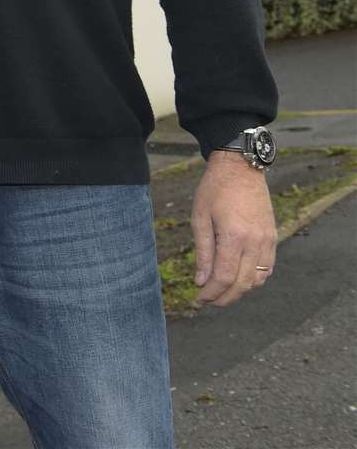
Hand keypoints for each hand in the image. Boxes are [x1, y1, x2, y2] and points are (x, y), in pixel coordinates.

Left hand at [192, 150, 276, 306]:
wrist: (241, 168)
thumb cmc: (214, 189)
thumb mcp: (200, 217)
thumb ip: (202, 251)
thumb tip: (201, 281)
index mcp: (234, 236)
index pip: (224, 277)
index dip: (211, 293)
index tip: (198, 300)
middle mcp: (256, 242)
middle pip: (242, 284)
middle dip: (223, 298)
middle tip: (206, 302)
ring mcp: (268, 241)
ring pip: (257, 280)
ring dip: (239, 291)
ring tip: (219, 293)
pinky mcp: (273, 238)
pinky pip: (267, 269)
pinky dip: (253, 280)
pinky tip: (237, 280)